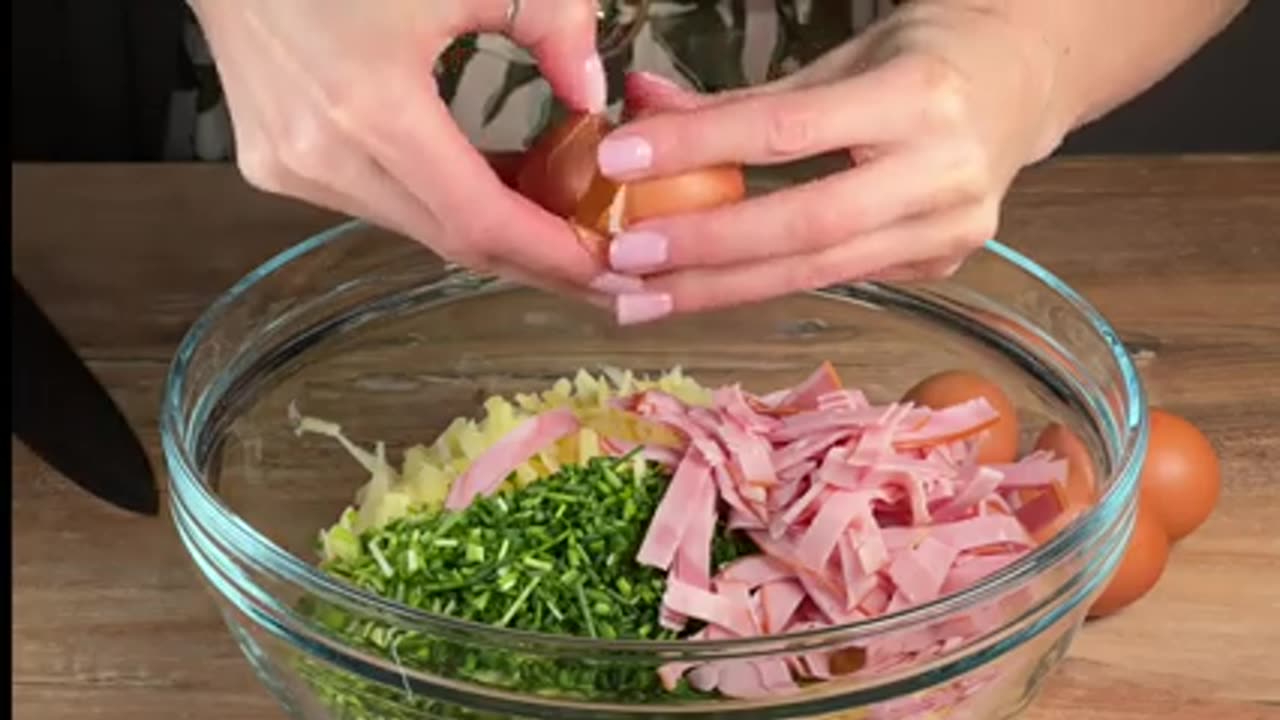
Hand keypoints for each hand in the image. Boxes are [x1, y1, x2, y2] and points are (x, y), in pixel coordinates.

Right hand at [189, 0, 609, 301]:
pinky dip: (442, 204)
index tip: (614, 272)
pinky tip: (493, 189)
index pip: (481, 221)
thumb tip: (592, 95)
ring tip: (561, 223)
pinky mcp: (276, 164)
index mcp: (369, 109)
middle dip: (537, 262)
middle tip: (606, 269)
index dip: (555, 256)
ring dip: (490, 232)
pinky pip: (381, 203)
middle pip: (452, 240)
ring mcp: (290, 168)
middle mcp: (322, 157)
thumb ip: (550, 24)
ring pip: (417, 226)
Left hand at [592, 2, 1067, 322]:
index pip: (787, 132)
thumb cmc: (926, 57)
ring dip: (719, 289)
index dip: (698, 149)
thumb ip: (746, 99)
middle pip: (805, 226)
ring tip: (643, 299)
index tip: (619, 161)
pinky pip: (835, 277)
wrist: (1025, 85)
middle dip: (704, 249)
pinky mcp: (940, 264)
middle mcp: (943, 172)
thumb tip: (642, 106)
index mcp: (918, 98)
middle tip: (622, 259)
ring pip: (816, 272)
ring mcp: (950, 230)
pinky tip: (703, 292)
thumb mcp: (841, 59)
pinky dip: (765, 284)